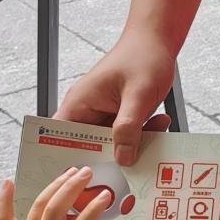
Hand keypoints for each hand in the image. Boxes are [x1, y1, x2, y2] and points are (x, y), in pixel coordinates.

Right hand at [55, 30, 175, 165]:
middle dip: (109, 158)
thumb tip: (123, 158)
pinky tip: (160, 124)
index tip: (81, 178)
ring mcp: (105, 115)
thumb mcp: (137, 93)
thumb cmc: (143, 56)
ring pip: (112, 145)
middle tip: (128, 170)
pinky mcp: (121, 117)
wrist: (158, 41)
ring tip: (152, 139)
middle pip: (88, 148)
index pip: (59, 138)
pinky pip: (128, 136)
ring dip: (132, 146)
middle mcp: (88, 112)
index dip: (65, 159)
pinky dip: (144, 135)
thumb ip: (128, 126)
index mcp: (79, 103)